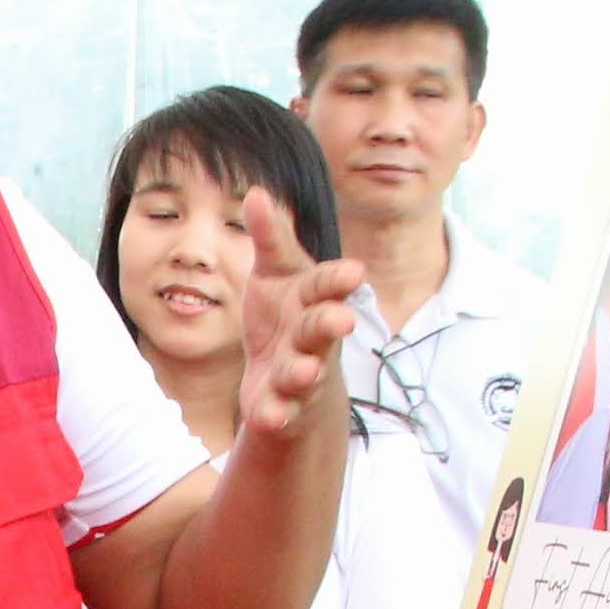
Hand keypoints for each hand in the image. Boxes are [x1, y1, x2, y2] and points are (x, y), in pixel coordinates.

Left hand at [233, 190, 363, 443]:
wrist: (290, 377)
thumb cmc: (286, 314)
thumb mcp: (275, 273)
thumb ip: (270, 237)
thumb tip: (256, 192)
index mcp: (311, 299)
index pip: (325, 285)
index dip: (337, 279)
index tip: (354, 272)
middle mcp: (312, 337)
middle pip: (322, 330)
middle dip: (329, 325)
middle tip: (341, 321)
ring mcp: (301, 372)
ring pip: (305, 373)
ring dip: (303, 373)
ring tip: (300, 372)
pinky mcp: (284, 405)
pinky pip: (281, 410)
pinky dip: (276, 413)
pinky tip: (268, 416)